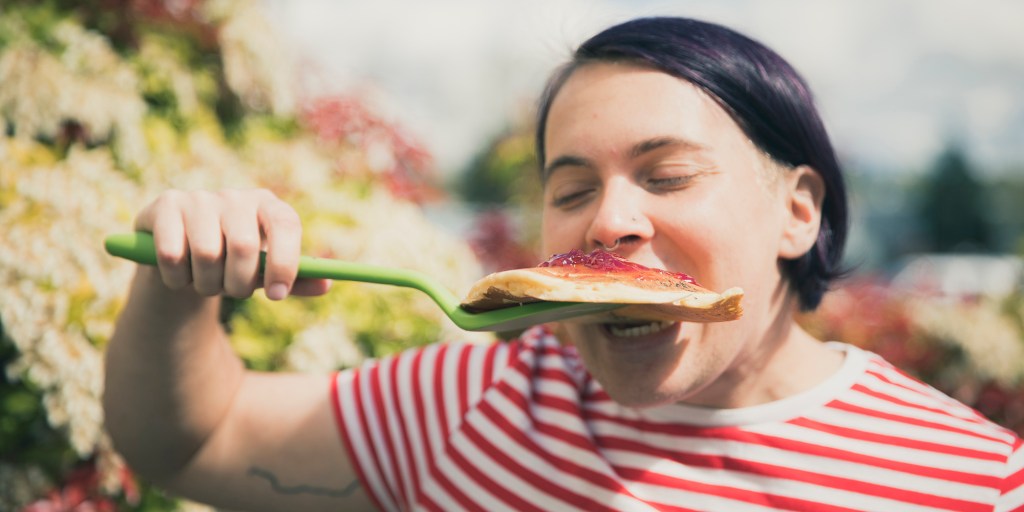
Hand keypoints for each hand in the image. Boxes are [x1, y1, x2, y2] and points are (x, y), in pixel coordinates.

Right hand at [133, 189, 330, 299]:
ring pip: (207, 254)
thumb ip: (296, 280)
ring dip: (207, 285)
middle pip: (245, 245)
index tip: (277, 296)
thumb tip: (327, 284)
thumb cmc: (232, 265)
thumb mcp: (264, 273)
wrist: (180, 259)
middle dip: (238, 284)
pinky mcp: (165, 205)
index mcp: (268, 206)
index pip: (286, 224)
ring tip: (205, 283)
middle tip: (232, 292)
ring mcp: (198, 197)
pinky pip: (172, 254)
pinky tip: (178, 276)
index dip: (285, 262)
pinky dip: (177, 279)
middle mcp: (235, 196)